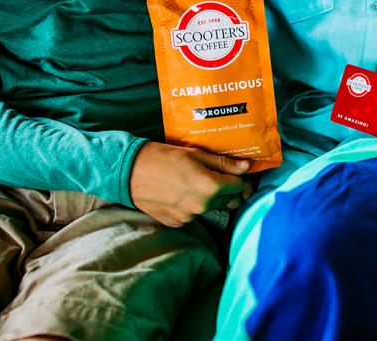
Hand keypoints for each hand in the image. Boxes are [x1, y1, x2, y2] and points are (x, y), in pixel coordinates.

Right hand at [130, 142, 250, 226]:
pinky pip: (194, 215)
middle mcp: (202, 206)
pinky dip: (192, 205)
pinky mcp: (177, 223)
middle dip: (226, 189)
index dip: (239, 178)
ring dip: (209, 198)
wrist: (130, 172)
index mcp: (210, 187)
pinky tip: (181, 192)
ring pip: (211, 208)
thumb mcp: (196, 154)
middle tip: (215, 175)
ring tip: (193, 182)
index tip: (235, 172)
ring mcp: (189, 217)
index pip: (239, 186)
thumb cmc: (164, 157)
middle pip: (228, 200)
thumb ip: (224, 163)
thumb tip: (246, 167)